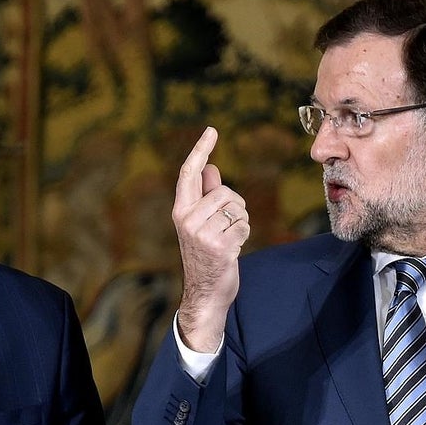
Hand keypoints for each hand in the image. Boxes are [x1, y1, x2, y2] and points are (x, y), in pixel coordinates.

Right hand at [173, 127, 250, 352]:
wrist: (205, 293)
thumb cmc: (206, 256)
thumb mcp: (201, 224)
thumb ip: (205, 196)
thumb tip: (211, 168)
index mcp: (180, 211)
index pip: (190, 174)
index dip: (201, 150)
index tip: (211, 131)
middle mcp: (187, 220)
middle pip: (223, 192)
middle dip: (235, 205)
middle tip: (228, 226)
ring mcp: (202, 234)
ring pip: (236, 209)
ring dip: (241, 222)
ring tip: (229, 238)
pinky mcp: (219, 247)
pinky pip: (244, 226)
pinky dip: (244, 235)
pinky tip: (234, 249)